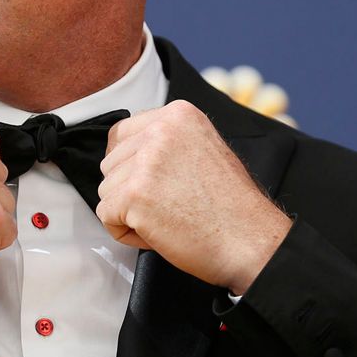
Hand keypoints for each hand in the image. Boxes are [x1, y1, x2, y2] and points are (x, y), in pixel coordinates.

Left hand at [96, 100, 290, 293]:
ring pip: (107, 189)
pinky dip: (125, 232)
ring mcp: (146, 161)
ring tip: (167, 218)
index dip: (131, 165)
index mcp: (178, 114)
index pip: (123, 133)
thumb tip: (130, 151)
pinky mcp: (135, 194)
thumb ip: (168, 142)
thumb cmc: (232, 207)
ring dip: (128, 211)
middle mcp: (160, 130)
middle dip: (130, 189)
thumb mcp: (204, 149)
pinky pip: (106, 215)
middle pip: (111, 162)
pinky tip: (158, 232)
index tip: (152, 183)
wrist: (250, 241)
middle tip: (168, 205)